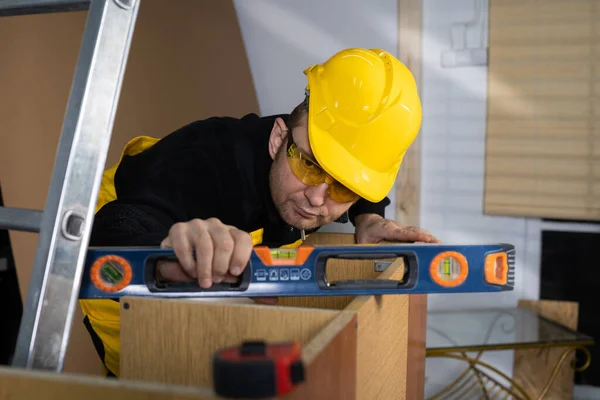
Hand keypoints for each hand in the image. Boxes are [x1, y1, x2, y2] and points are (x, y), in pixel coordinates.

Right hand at [157, 218, 277, 304]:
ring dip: (205, 268)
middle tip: (216, 280)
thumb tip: (272, 299)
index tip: (235, 272)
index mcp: (232, 235)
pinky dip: (188, 264)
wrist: (175, 260)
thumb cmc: (206, 267)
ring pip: (206, 245)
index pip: (244, 238)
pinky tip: (190, 272)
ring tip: (203, 281)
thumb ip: (247, 285)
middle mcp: (216, 226)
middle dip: (221, 266)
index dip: (241, 256)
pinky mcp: (179, 229)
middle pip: (225, 243)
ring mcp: (197, 226)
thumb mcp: (226, 275)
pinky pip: (185, 247)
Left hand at [354, 214, 440, 243]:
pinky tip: (431, 241)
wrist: (366, 218)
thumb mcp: (362, 241)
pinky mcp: (403, 229)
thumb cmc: (365, 230)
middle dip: (427, 237)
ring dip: (428, 236)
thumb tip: (371, 259)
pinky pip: (414, 231)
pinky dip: (424, 235)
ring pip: (416, 230)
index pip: (403, 233)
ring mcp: (400, 227)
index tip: (427, 239)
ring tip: (439, 244)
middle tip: (439, 244)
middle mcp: (396, 227)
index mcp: (387, 229)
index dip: (415, 236)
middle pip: (414, 231)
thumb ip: (366, 249)